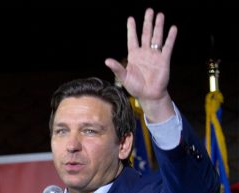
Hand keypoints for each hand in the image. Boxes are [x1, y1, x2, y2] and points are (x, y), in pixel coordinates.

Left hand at [105, 8, 176, 122]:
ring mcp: (154, 55)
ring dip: (158, 26)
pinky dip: (170, 37)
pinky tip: (173, 28)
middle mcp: (144, 53)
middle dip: (147, 22)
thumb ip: (117, 68)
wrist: (149, 95)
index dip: (132, 29)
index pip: (132, 39)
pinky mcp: (164, 59)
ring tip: (160, 15)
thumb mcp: (124, 77)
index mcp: (133, 55)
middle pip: (146, 34)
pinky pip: (167, 46)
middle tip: (149, 10)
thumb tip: (107, 60)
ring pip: (156, 37)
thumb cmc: (135, 87)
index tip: (131, 18)